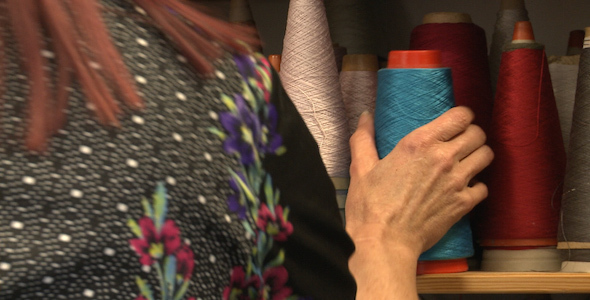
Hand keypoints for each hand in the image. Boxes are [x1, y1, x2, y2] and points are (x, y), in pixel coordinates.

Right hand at [345, 106, 492, 256]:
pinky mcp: (463, 204)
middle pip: (478, 133)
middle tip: (459, 143)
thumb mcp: (361, 168)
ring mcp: (457, 181)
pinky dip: (476, 186)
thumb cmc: (371, 206)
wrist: (384, 241)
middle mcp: (443, 157)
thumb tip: (366, 116)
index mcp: (419, 143)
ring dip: (478, 156)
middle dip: (471, 134)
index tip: (454, 124)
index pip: (461, 116)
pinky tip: (463, 188)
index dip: (461, 117)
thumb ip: (363, 138)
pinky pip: (484, 187)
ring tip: (465, 162)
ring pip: (486, 156)